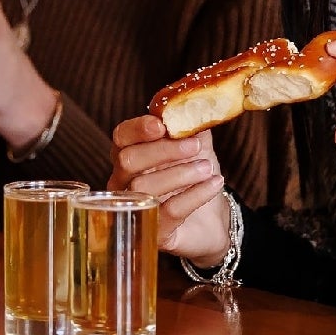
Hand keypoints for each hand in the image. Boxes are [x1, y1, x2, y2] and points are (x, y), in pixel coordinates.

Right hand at [109, 115, 228, 263]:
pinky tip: (214, 184)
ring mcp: (136, 209)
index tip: (162, 124)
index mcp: (131, 155)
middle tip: (194, 147)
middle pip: (128, 161)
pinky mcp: (155, 232)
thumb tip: (198, 103)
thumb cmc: (195, 178)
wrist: (213, 219)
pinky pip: (169, 211)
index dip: (137, 129)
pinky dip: (195, 194)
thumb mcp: (197, 146)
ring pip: (145, 187)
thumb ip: (193, 124)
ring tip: (208, 168)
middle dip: (162, 151)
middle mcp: (124, 183)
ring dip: (181, 173)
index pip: (121, 137)